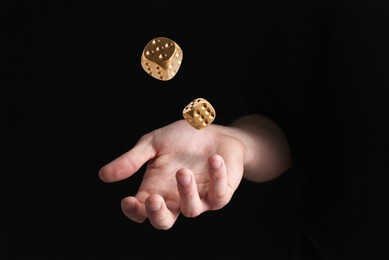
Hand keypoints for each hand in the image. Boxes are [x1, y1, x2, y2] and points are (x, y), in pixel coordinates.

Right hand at [98, 119, 244, 229]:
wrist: (213, 131)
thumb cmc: (182, 139)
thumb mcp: (153, 144)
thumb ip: (132, 160)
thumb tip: (103, 175)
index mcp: (156, 188)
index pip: (141, 211)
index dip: (133, 211)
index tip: (127, 200)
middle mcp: (176, 198)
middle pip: (164, 222)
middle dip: (157, 215)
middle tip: (153, 200)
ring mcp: (199, 198)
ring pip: (191, 210)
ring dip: (186, 192)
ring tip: (183, 171)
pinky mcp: (220, 193)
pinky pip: (219, 194)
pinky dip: (216, 177)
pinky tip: (214, 159)